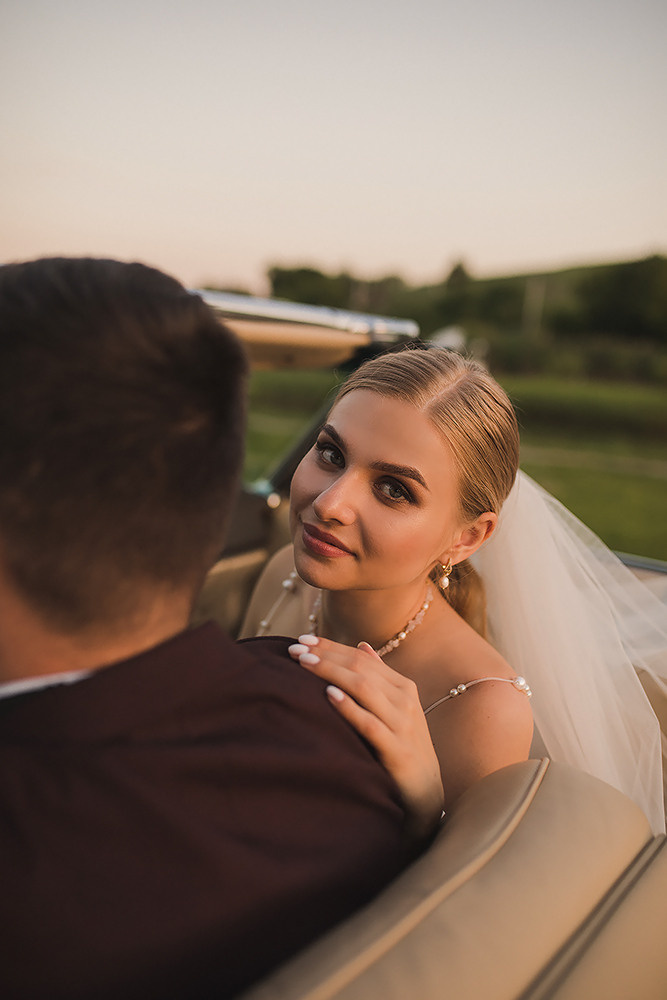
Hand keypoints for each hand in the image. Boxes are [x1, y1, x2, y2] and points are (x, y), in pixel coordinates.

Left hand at [288, 635, 443, 842]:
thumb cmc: (402, 747)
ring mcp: (403, 725)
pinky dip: (349, 707)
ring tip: (304, 664)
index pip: (362, 658)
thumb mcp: (395, 709)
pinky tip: (328, 695)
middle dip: (326, 656)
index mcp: (403, 687)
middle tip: (296, 648)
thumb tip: (362, 645)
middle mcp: (405, 701)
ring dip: (331, 673)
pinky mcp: (398, 751)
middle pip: (361, 669)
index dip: (332, 647)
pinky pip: (370, 724)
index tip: (303, 640)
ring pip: (365, 689)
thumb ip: (379, 677)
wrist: (426, 794)